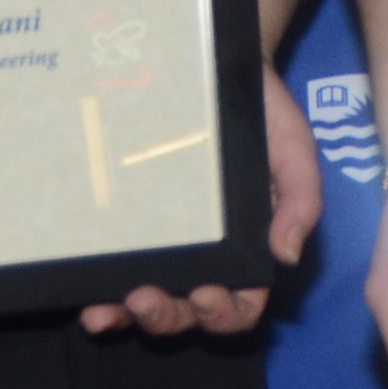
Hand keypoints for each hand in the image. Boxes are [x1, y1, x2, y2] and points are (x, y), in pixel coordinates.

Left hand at [82, 70, 321, 340]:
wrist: (218, 72)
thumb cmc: (265, 116)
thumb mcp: (294, 152)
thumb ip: (301, 200)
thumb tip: (286, 254)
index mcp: (249, 249)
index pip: (241, 304)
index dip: (223, 313)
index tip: (206, 293)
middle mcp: (206, 257)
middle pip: (187, 312)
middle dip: (166, 316)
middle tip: (145, 298)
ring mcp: (165, 247)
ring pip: (145, 302)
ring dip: (126, 316)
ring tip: (104, 311)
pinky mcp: (131, 229)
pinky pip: (114, 271)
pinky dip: (100, 293)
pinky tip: (86, 297)